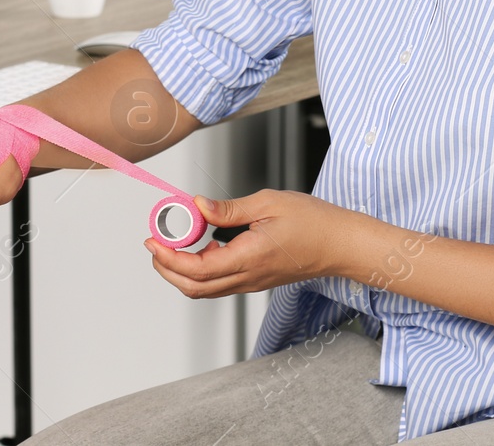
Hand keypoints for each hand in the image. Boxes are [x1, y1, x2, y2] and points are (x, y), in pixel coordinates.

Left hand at [144, 190, 364, 297]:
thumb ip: (228, 209)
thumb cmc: (313, 221)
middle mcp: (248, 277)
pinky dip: (200, 270)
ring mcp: (251, 282)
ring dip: (181, 271)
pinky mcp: (256, 280)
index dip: (169, 258)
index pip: (197, 270)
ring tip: (173, 243)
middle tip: (155, 243)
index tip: (153, 240)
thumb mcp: (268, 203)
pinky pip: (220, 283)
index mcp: (249, 258)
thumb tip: (198, 206)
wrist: (340, 243)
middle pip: (194, 287)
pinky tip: (201, 246)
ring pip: (205, 289)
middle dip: (166, 268)